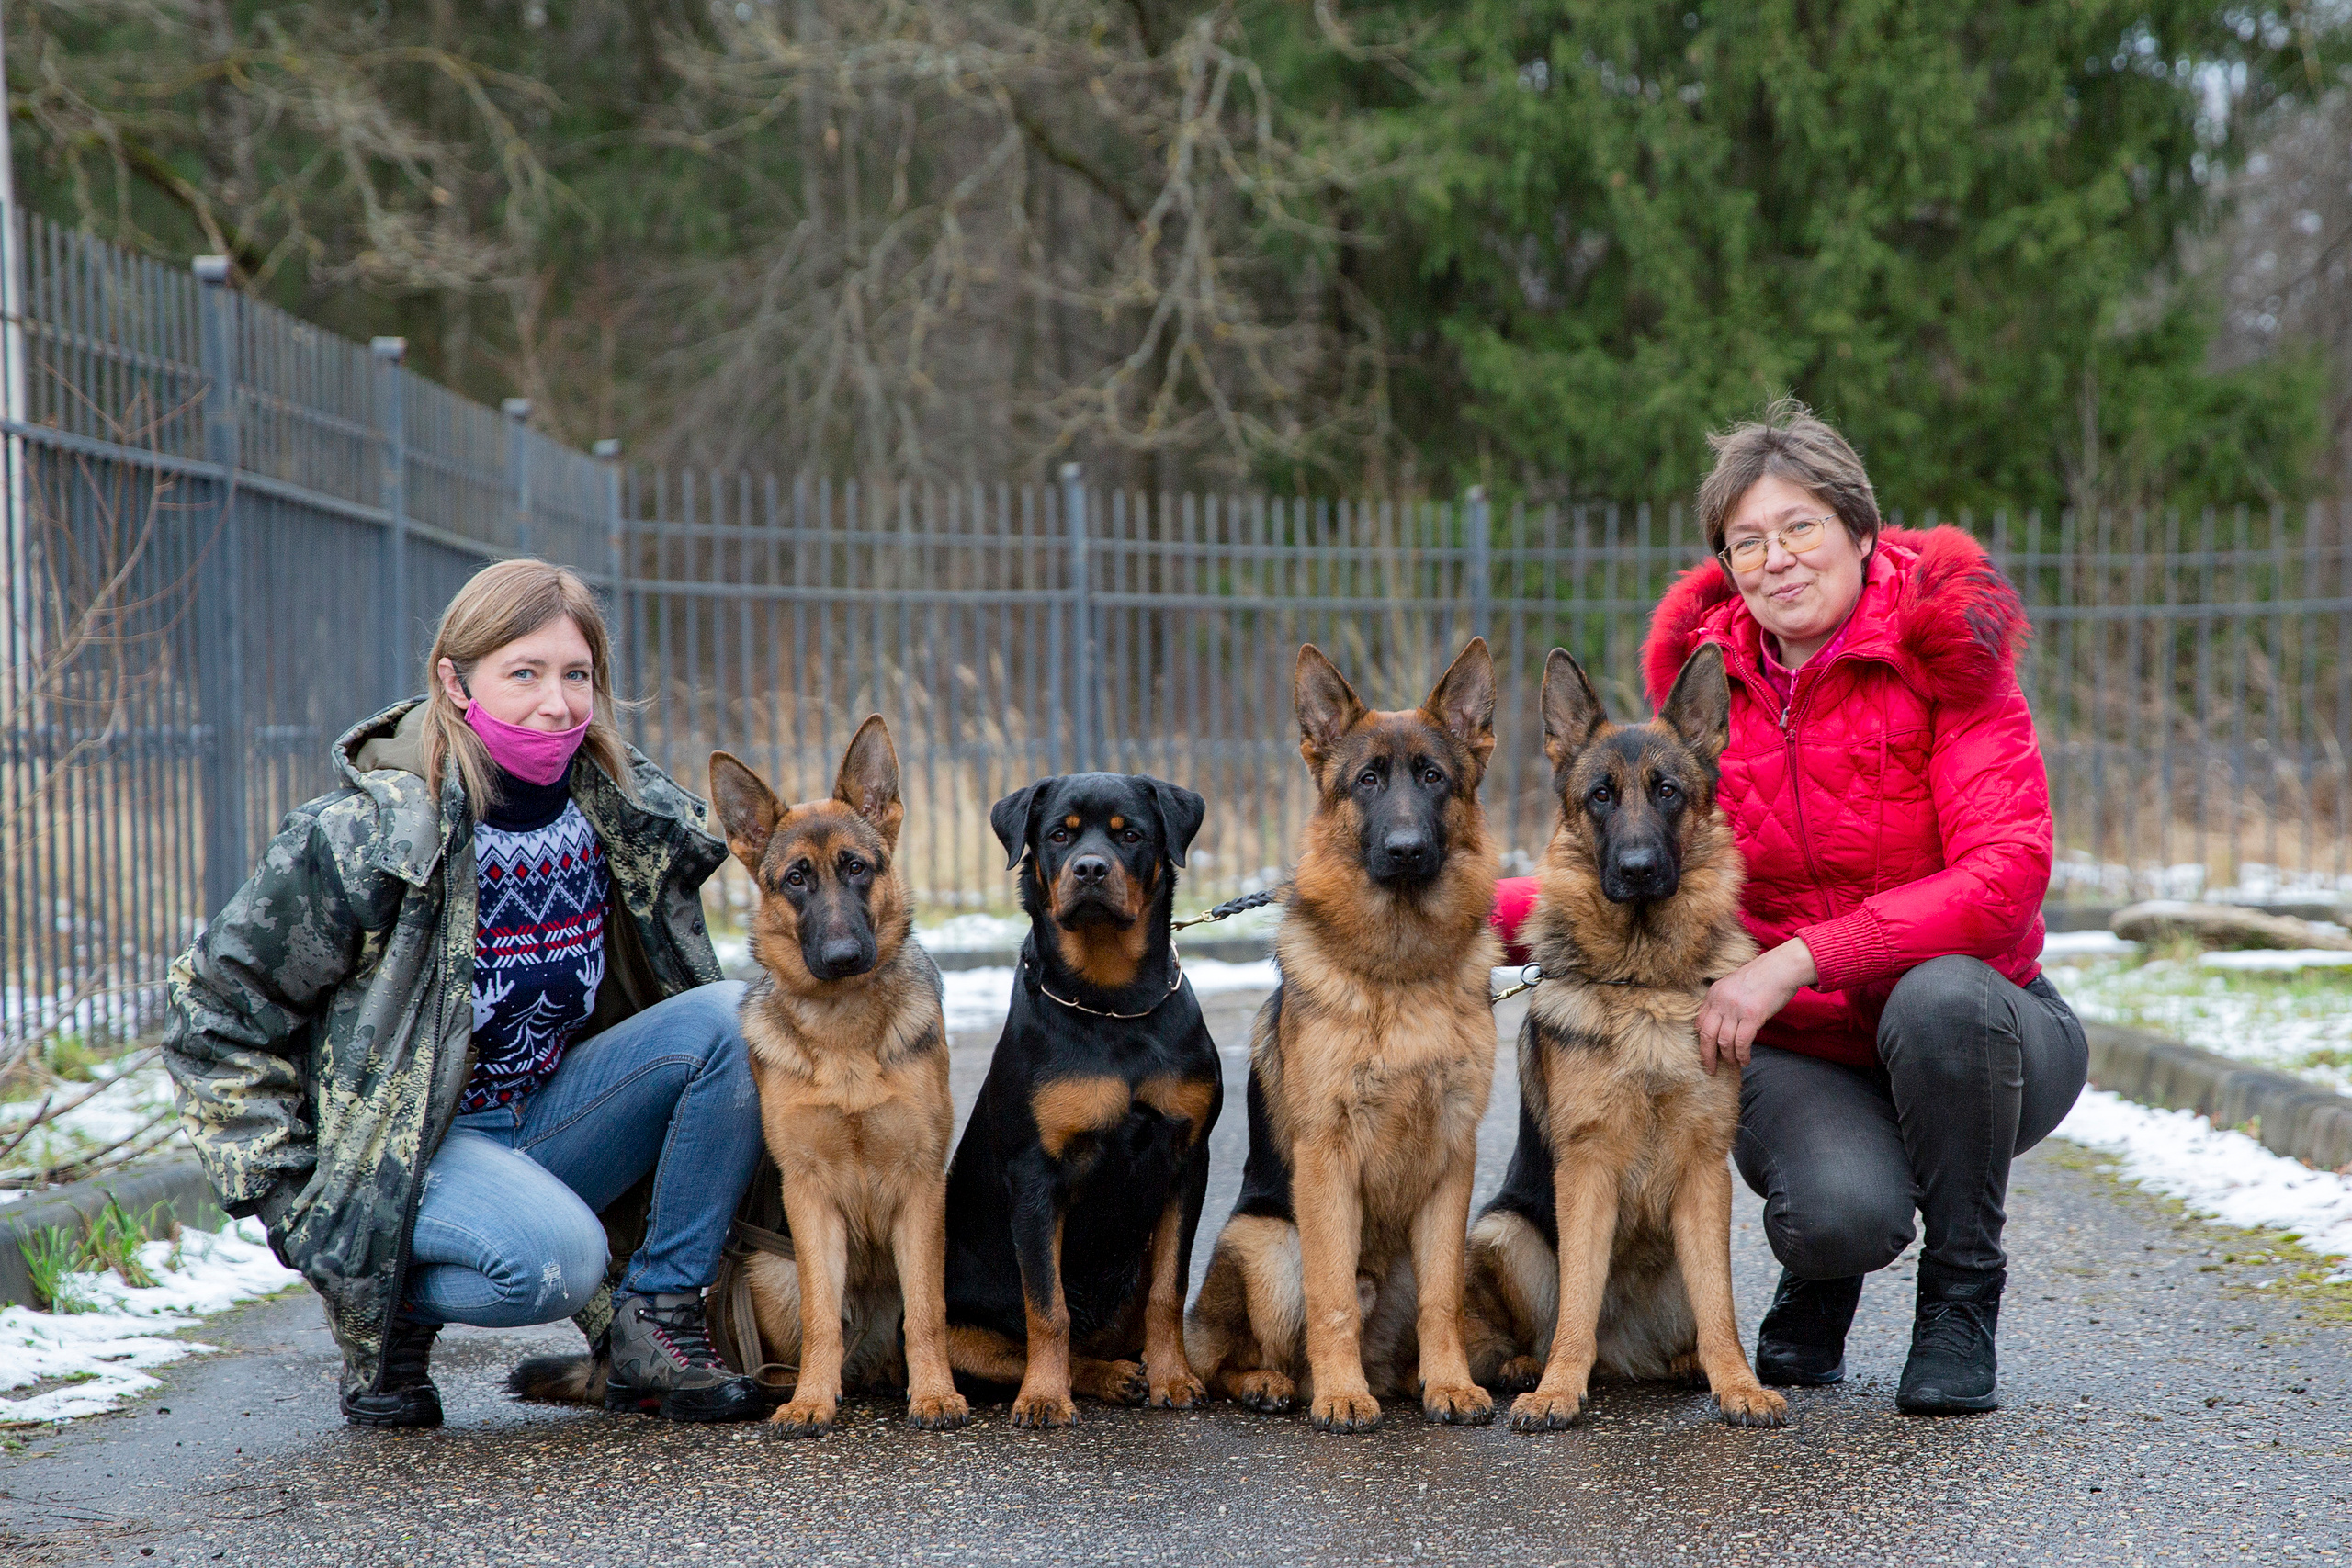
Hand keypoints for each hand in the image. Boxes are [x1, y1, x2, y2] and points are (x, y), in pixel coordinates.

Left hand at [1696, 940, 1815, 1074]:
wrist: (1782, 967)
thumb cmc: (1762, 977)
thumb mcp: (1734, 985)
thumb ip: (1724, 1002)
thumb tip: (1722, 1025)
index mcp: (1714, 993)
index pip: (1699, 1021)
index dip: (1702, 1039)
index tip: (1706, 1050)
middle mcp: (1720, 1001)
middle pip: (1706, 1035)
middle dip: (1706, 1055)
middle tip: (1709, 1069)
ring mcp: (1735, 1009)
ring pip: (1724, 1042)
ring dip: (1728, 1057)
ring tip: (1734, 1063)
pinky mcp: (1752, 1016)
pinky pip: (1741, 1043)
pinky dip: (1742, 1055)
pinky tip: (1745, 1060)